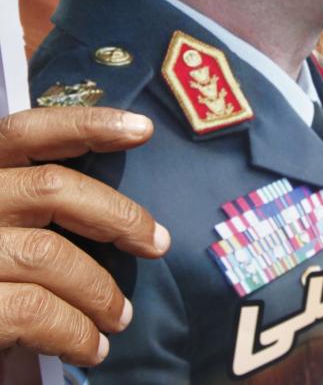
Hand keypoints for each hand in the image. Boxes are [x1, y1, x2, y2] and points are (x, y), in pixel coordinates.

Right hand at [0, 107, 168, 365]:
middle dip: (117, 214)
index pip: (23, 132)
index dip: (85, 124)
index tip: (142, 129)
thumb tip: (119, 218)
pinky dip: (74, 331)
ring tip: (119, 317)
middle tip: (158, 243)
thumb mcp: (1, 229)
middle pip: (50, 187)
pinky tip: (89, 347)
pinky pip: (34, 311)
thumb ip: (30, 211)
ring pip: (49, 254)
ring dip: (99, 290)